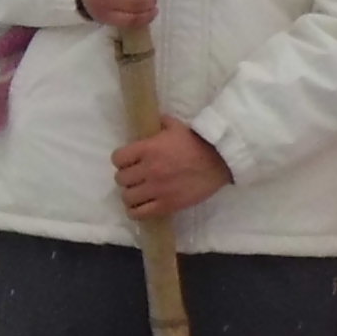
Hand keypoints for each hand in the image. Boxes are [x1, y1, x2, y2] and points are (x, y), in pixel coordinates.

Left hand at [111, 121, 233, 219]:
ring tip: (137, 192)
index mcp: (148, 149)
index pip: (117, 159)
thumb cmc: (197, 143)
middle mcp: (148, 170)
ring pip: (127, 197)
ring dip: (130, 194)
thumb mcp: (176, 126)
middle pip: (121, 179)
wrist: (219, 162)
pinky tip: (140, 206)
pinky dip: (136, 211)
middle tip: (135, 177)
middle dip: (126, 177)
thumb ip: (159, 123)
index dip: (121, 160)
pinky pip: (139, 213)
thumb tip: (152, 122)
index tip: (128, 161)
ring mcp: (157, 189)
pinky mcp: (166, 205)